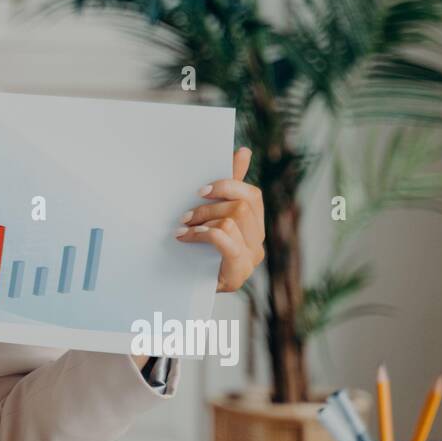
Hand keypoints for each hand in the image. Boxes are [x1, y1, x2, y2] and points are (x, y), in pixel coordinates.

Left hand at [176, 146, 265, 292]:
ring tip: (183, 228)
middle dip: (209, 207)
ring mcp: (251, 258)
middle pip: (243, 206)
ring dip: (203, 221)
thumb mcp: (211, 215)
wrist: (186, 289)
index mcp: (255, 225)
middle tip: (185, 215)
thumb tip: (244, 151)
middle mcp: (258, 241)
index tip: (200, 190)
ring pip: (233, 221)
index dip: (228, 186)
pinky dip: (204, 234)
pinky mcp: (238, 273)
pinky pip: (226, 242)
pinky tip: (186, 237)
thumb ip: (228, 186)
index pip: (252, 196)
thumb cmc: (200, 249)